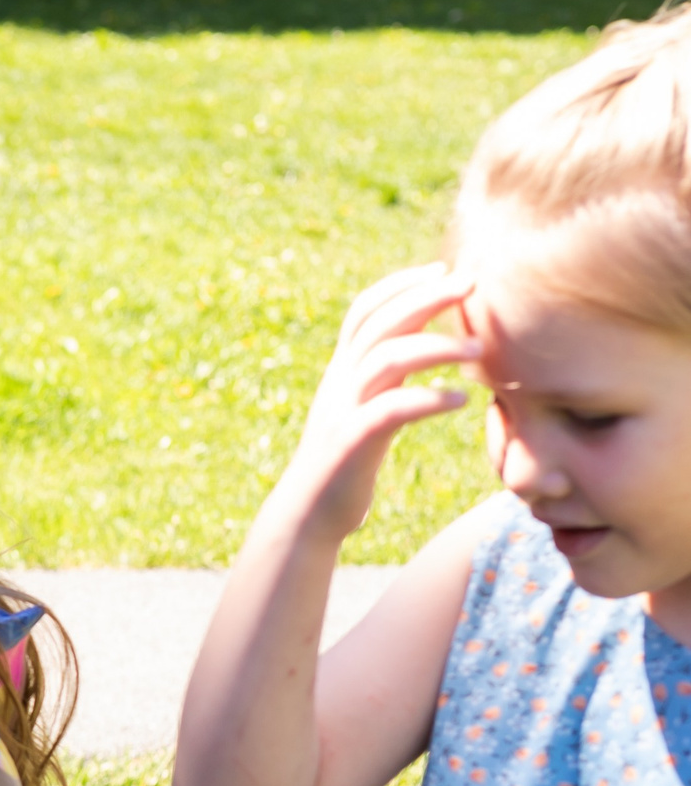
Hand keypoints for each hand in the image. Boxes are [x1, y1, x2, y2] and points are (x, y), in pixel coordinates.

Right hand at [272, 265, 475, 544]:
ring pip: (385, 359)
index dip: (400, 285)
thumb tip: (420, 356)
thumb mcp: (362, 413)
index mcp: (341, 373)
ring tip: (479, 350)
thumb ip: (385, 382)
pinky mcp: (350, 444)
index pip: (364, 312)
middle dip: (425, 297)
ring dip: (435, 347)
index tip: (442, 269)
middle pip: (379, 324)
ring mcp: (342, 411)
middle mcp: (338, 384)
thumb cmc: (345, 466)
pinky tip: (459, 400)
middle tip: (471, 283)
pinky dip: (426, 400)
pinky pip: (389, 411)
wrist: (306, 516)